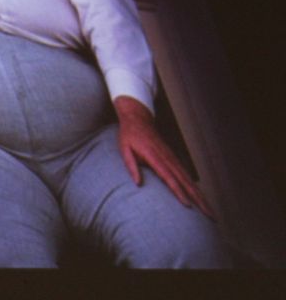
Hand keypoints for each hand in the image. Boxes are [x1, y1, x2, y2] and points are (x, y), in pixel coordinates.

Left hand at [113, 95, 214, 218]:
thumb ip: (131, 166)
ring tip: (210, 211)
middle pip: (186, 182)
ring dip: (201, 196)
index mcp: (155, 157)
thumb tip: (138, 184)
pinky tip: (201, 198)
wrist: (139, 120)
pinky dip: (195, 187)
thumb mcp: (124, 149)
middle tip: (209, 215)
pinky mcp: (174, 159)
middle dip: (198, 199)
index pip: (169, 178)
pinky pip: (186, 175)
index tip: (187, 205)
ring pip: (190, 180)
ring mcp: (173, 159)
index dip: (178, 191)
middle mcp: (168, 159)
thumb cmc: (129, 137)